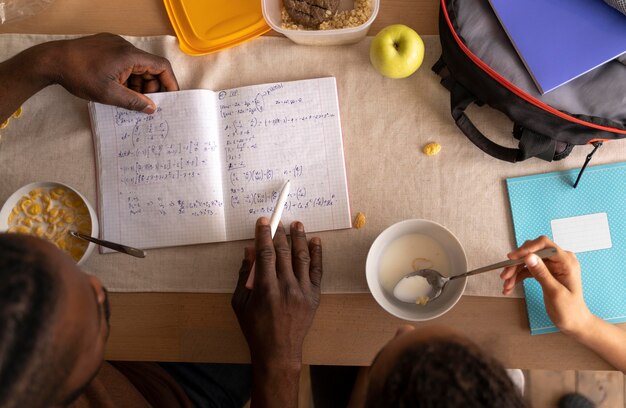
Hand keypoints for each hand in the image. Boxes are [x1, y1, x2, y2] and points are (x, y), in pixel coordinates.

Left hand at [43, 33, 178, 112]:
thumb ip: (134, 102)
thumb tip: (152, 109)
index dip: (170, 83)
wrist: (51, 61)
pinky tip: (118, 89)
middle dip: (151, 87)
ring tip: (129, 99)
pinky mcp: (106, 47)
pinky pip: (125, 62)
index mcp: (130, 55)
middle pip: (149, 67)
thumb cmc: (79, 76)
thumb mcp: (109, 95)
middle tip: (146, 104)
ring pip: (137, 66)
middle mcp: (125, 46)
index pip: (161, 66)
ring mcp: (114, 45)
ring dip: (138, 84)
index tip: (171, 98)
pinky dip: (127, 77)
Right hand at [232, 218, 321, 367]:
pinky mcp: (314, 296)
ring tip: (296, 224)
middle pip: (284, 252)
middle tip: (277, 220)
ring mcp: (303, 291)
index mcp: (266, 289)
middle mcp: (286, 287)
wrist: (278, 351)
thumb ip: (245, 275)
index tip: (263, 222)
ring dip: (299, 238)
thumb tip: (250, 251)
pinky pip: (316, 270)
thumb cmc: (255, 328)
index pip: (265, 254)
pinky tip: (315, 241)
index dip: (264, 235)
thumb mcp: (241, 303)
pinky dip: (316, 254)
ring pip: (301, 257)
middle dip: (279, 233)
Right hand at [500, 236, 591, 334]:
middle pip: (532, 252)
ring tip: (506, 285)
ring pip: (527, 261)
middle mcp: (559, 260)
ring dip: (514, 272)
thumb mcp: (555, 292)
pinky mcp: (545, 272)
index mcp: (566, 261)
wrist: (574, 322)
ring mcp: (552, 266)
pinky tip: (510, 286)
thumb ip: (542, 273)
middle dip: (517, 263)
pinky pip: (527, 270)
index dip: (527, 249)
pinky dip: (517, 277)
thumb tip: (529, 257)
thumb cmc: (570, 310)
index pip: (544, 245)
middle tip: (505, 275)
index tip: (512, 258)